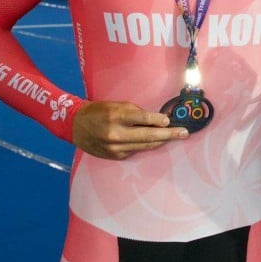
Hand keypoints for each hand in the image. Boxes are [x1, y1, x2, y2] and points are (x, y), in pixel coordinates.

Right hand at [72, 100, 188, 159]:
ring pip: (144, 146)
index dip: (159, 120)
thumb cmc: (99, 111)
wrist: (76, 125)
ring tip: (174, 137)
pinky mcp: (114, 156)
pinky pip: (135, 150)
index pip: (144, 119)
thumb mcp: (116, 105)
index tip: (170, 121)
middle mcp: (116, 134)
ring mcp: (115, 147)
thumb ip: (135, 113)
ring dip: (160, 141)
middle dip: (169, 135)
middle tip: (184, 133)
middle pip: (149, 136)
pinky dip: (145, 145)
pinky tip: (153, 141)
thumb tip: (157, 120)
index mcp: (117, 117)